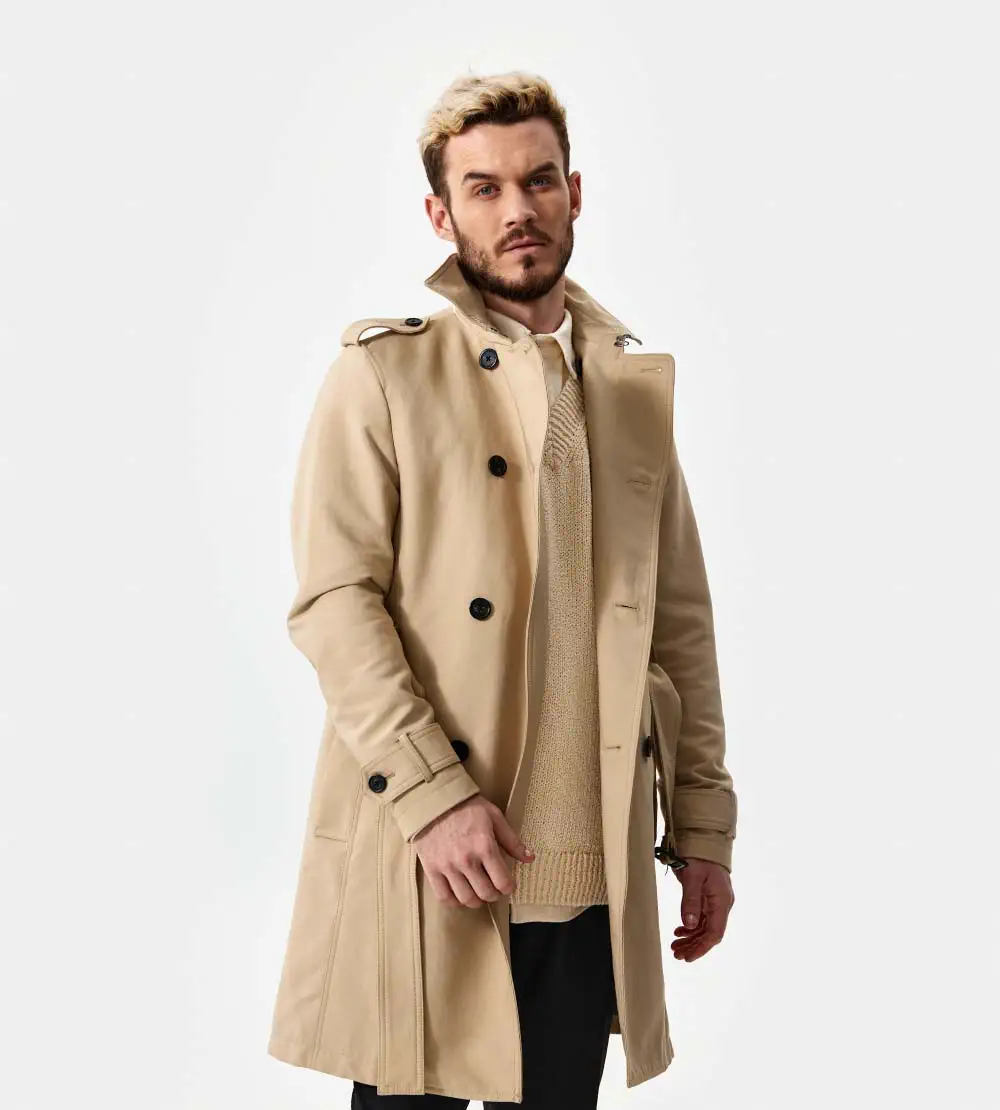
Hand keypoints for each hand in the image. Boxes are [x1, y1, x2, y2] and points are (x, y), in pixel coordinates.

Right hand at [412, 795, 534, 907]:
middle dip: (494, 894)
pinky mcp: (431, 869)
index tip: (507, 884)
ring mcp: (447, 867)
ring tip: (478, 892)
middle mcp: (467, 860)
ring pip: (466, 899)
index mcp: (485, 846)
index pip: (503, 882)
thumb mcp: (494, 817)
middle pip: (486, 894)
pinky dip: (454, 901)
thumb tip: (529, 858)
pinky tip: (459, 893)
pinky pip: (444, 897)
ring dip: (476, 900)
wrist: (434, 801)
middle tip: (493, 888)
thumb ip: (512, 840)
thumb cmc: (467, 807)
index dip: (509, 887)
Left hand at [670, 856, 734, 960]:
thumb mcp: (692, 877)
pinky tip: (679, 932)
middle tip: (676, 955)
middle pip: (709, 933)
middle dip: (694, 946)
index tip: (688, 957)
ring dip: (691, 938)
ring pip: (704, 927)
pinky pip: (701, 918)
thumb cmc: (699, 856)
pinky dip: (691, 927)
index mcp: (721, 901)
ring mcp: (715, 901)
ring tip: (675, 947)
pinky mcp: (708, 897)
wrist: (704, 839)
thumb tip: (690, 925)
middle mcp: (721, 904)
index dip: (702, 947)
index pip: (714, 932)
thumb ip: (690, 901)